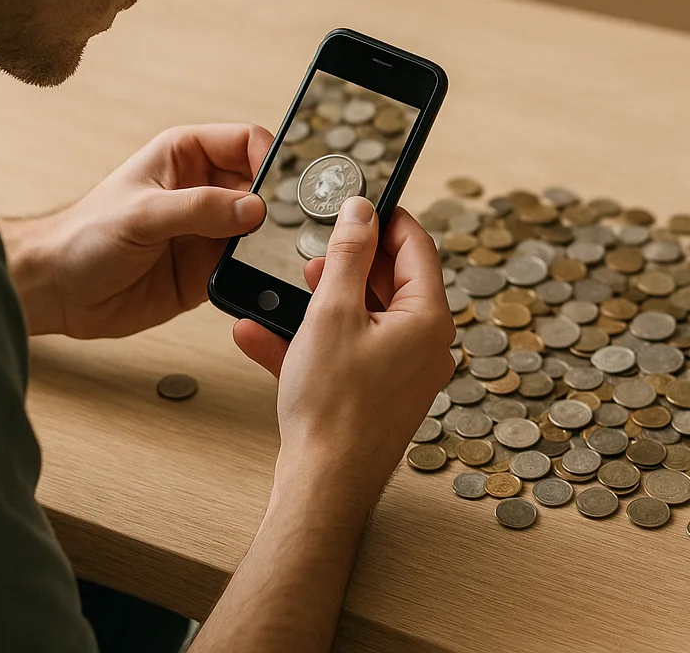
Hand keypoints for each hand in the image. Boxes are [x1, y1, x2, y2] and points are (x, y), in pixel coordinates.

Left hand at [4, 124, 270, 338]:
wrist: (58, 290)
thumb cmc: (84, 237)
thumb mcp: (142, 214)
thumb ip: (199, 209)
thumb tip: (255, 208)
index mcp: (186, 155)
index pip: (246, 142)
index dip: (268, 158)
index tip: (277, 188)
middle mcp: (204, 189)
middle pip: (263, 185)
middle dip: (279, 203)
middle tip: (286, 225)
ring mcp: (208, 230)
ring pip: (262, 228)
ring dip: (271, 241)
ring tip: (273, 254)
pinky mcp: (208, 269)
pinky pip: (248, 266)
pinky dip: (258, 272)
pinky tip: (259, 279)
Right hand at [233, 196, 453, 510]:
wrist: (322, 487)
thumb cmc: (333, 405)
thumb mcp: (332, 312)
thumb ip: (347, 255)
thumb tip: (360, 210)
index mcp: (429, 320)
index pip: (417, 247)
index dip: (384, 219)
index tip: (354, 204)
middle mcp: (424, 346)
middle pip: (389, 282)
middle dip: (345, 263)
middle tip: (311, 250)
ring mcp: (401, 374)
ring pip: (361, 318)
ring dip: (318, 301)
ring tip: (284, 289)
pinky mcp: (374, 397)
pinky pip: (344, 354)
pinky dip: (309, 341)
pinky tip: (260, 332)